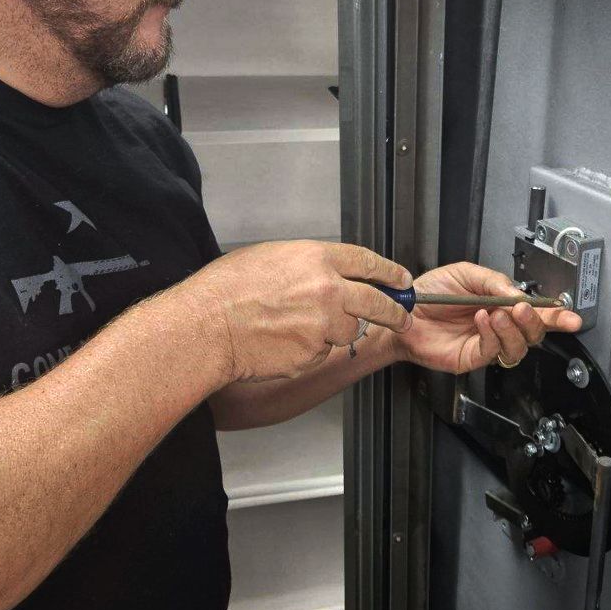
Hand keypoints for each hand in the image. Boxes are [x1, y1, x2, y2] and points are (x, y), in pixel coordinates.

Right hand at [191, 241, 412, 382]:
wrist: (207, 326)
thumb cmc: (227, 290)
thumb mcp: (271, 256)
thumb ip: (306, 264)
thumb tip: (323, 271)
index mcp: (317, 259)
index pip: (367, 262)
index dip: (389, 272)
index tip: (400, 280)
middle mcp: (328, 290)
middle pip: (376, 302)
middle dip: (395, 311)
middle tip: (402, 317)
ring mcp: (323, 324)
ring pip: (347, 330)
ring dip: (335, 330)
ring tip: (298, 326)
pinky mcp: (313, 353)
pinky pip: (321, 351)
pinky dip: (309, 349)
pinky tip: (283, 341)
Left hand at [392, 262, 581, 373]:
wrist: (405, 311)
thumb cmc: (430, 294)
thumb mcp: (465, 274)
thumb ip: (493, 281)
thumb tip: (517, 292)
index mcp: (501, 304)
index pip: (536, 312)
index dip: (556, 316)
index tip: (571, 315)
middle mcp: (498, 326)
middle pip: (533, 333)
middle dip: (540, 323)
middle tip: (528, 310)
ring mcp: (487, 343)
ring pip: (518, 347)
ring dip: (514, 329)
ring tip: (500, 314)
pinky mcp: (472, 357)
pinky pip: (493, 350)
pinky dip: (492, 334)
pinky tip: (482, 320)